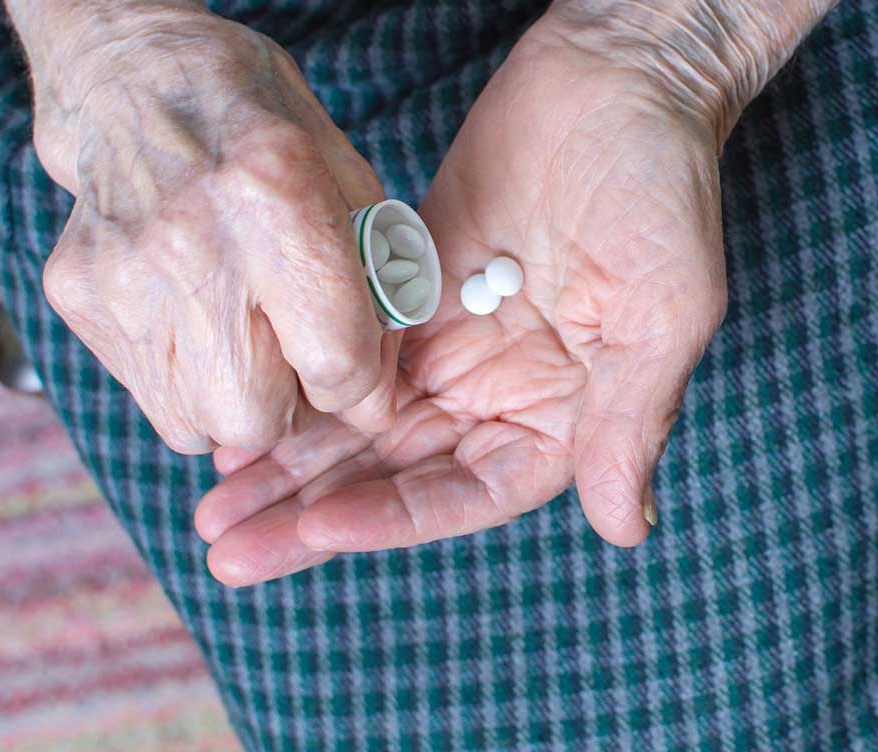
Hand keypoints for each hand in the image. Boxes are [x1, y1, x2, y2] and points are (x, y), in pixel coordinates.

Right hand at [16, 1, 395, 452]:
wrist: (138, 81)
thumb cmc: (261, 129)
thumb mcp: (349, 181)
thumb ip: (373, 288)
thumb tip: (374, 393)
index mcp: (275, 202)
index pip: (333, 362)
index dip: (361, 388)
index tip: (359, 376)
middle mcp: (192, 248)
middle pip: (253, 418)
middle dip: (291, 410)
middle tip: (299, 367)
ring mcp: (123, 280)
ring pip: (194, 424)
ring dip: (236, 406)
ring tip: (248, 344)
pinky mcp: (79, 298)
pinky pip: (150, 396)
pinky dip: (186, 383)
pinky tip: (199, 324)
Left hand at [193, 21, 735, 585]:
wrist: (618, 74)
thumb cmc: (664, 186)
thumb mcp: (666, 310)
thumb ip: (633, 418)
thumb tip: (624, 530)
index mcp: (569, 412)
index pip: (473, 491)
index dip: (398, 515)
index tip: (320, 524)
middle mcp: (505, 389)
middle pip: (401, 472)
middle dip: (317, 512)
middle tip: (228, 550)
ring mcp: (455, 338)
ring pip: (361, 419)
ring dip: (291, 463)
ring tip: (211, 508)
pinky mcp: (411, 282)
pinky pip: (344, 345)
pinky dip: (295, 380)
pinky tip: (238, 410)